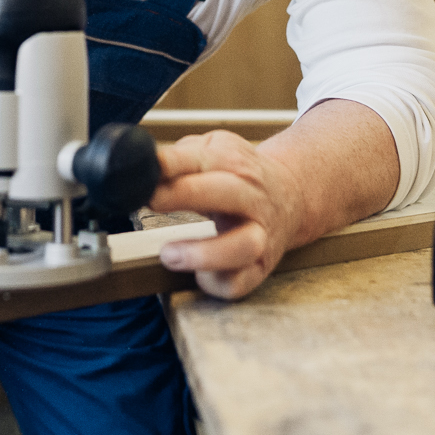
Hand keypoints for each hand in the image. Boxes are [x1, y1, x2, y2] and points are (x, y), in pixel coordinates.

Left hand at [147, 131, 310, 299]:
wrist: (290, 196)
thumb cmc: (241, 175)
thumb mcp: (214, 150)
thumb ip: (181, 156)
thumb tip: (144, 163)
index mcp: (235, 163)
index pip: (202, 158)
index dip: (171, 163)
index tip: (147, 169)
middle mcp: (251, 198)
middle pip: (224, 193)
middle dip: (185, 195)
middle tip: (152, 200)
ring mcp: (259, 234)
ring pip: (241, 247)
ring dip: (203, 253)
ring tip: (169, 254)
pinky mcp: (260, 267)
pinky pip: (240, 283)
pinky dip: (217, 284)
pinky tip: (197, 275)